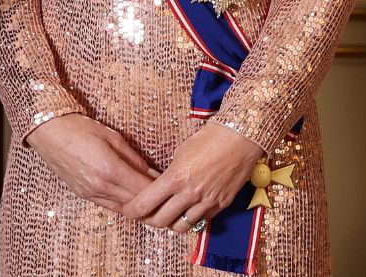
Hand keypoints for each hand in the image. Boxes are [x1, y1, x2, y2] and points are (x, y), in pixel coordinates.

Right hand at [25, 114, 159, 213]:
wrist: (47, 131)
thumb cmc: (79, 128)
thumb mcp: (112, 137)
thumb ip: (135, 159)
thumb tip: (154, 174)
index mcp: (110, 170)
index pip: (146, 191)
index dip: (162, 190)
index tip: (173, 186)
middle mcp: (101, 187)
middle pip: (138, 204)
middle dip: (155, 201)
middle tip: (168, 196)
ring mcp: (91, 193)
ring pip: (125, 209)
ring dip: (140, 206)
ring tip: (153, 198)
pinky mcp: (84, 195)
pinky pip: (111, 206)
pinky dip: (125, 204)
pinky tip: (133, 196)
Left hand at [122, 122, 261, 233]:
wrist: (238, 140)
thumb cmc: (206, 141)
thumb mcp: (179, 154)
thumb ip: (168, 176)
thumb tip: (159, 189)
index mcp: (174, 179)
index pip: (145, 204)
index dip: (132, 211)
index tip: (127, 211)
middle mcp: (189, 194)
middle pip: (160, 221)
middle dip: (148, 220)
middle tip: (144, 215)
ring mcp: (207, 202)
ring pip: (181, 226)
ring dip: (170, 224)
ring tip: (165, 216)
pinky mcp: (221, 206)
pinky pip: (201, 220)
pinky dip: (190, 219)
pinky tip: (186, 211)